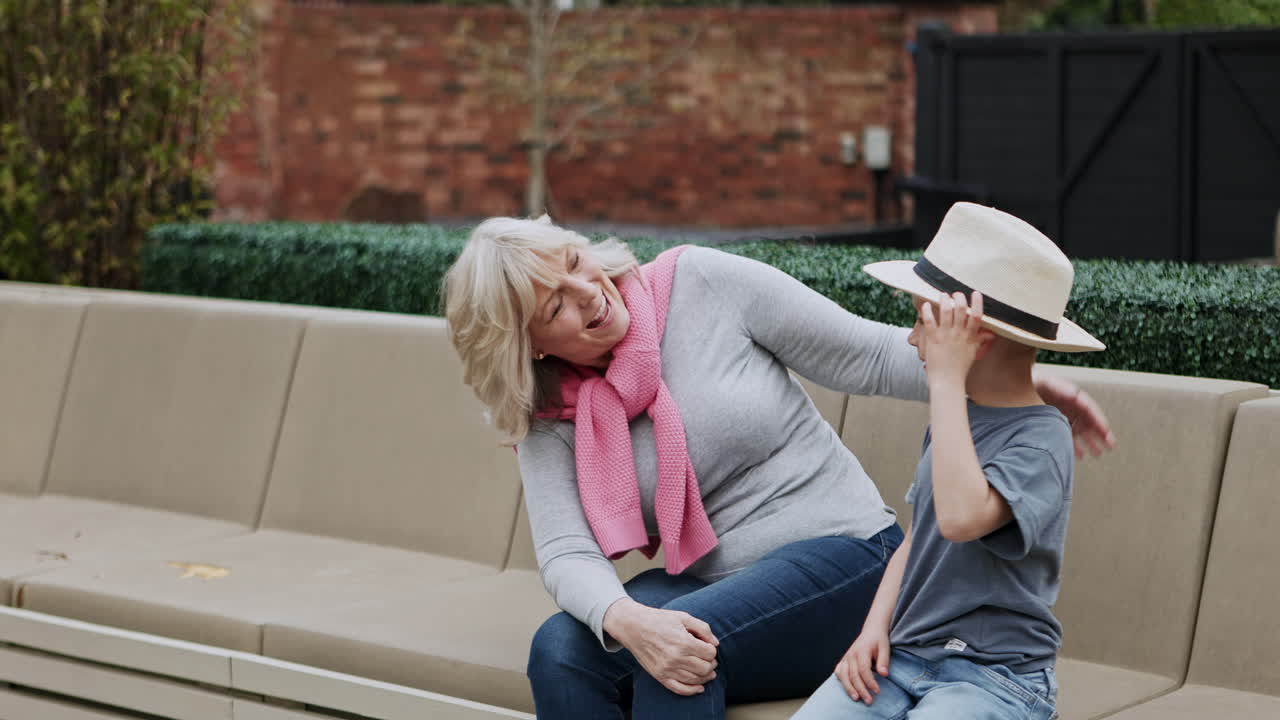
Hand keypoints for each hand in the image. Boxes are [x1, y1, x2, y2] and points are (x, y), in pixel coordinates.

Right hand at [603, 598, 718, 695]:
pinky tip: (700, 687)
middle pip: (705, 668)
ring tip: (707, 670)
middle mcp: (676, 658)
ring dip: (705, 676)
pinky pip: (680, 689)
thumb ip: (703, 628)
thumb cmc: (660, 619)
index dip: (712, 650)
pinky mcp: (659, 676)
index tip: (707, 646)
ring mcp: (667, 669)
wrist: (634, 626)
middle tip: (709, 659)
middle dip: (711, 664)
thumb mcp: (683, 617)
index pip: (710, 653)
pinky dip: (692, 690)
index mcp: (684, 642)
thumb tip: (715, 644)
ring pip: (695, 680)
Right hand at [835, 626, 890, 704]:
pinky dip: (841, 680)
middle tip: (869, 701)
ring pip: (844, 675)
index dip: (870, 682)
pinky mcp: (844, 660)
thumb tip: (884, 674)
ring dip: (849, 688)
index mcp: (862, 651)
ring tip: (856, 698)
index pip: (864, 669)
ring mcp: (846, 657)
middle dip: (861, 689)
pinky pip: (839, 671)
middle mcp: (851, 655)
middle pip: (854, 675)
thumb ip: (884, 661)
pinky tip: (847, 689)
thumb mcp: (885, 648)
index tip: (877, 691)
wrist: (871, 630)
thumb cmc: (879, 640)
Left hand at [919, 292, 992, 386]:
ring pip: (946, 311)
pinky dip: (927, 311)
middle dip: (958, 298)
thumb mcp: (973, 353)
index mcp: (970, 337)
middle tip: (956, 294)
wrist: (947, 381)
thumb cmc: (960, 368)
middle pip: (961, 309)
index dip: (977, 303)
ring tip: (943, 295)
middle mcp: (959, 334)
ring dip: (944, 300)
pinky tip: (926, 304)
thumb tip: (991, 334)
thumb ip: (980, 340)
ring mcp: (946, 336)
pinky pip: (930, 321)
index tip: (976, 293)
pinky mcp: (933, 339)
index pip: (976, 316)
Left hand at [1032, 370, 1116, 458]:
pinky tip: (1079, 455)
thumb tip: (1074, 394)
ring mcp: (1063, 416)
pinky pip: (1067, 436)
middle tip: (1110, 445)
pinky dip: (1073, 445)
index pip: (1089, 409)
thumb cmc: (1032, 383)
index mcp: (1071, 396)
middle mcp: (1070, 407)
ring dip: (1089, 442)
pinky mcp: (1054, 423)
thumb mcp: (1045, 383)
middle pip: (1088, 421)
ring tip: (1097, 454)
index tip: (1106, 432)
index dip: (1098, 420)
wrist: (1015, 387)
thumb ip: (1059, 388)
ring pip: (1080, 431)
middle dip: (1099, 434)